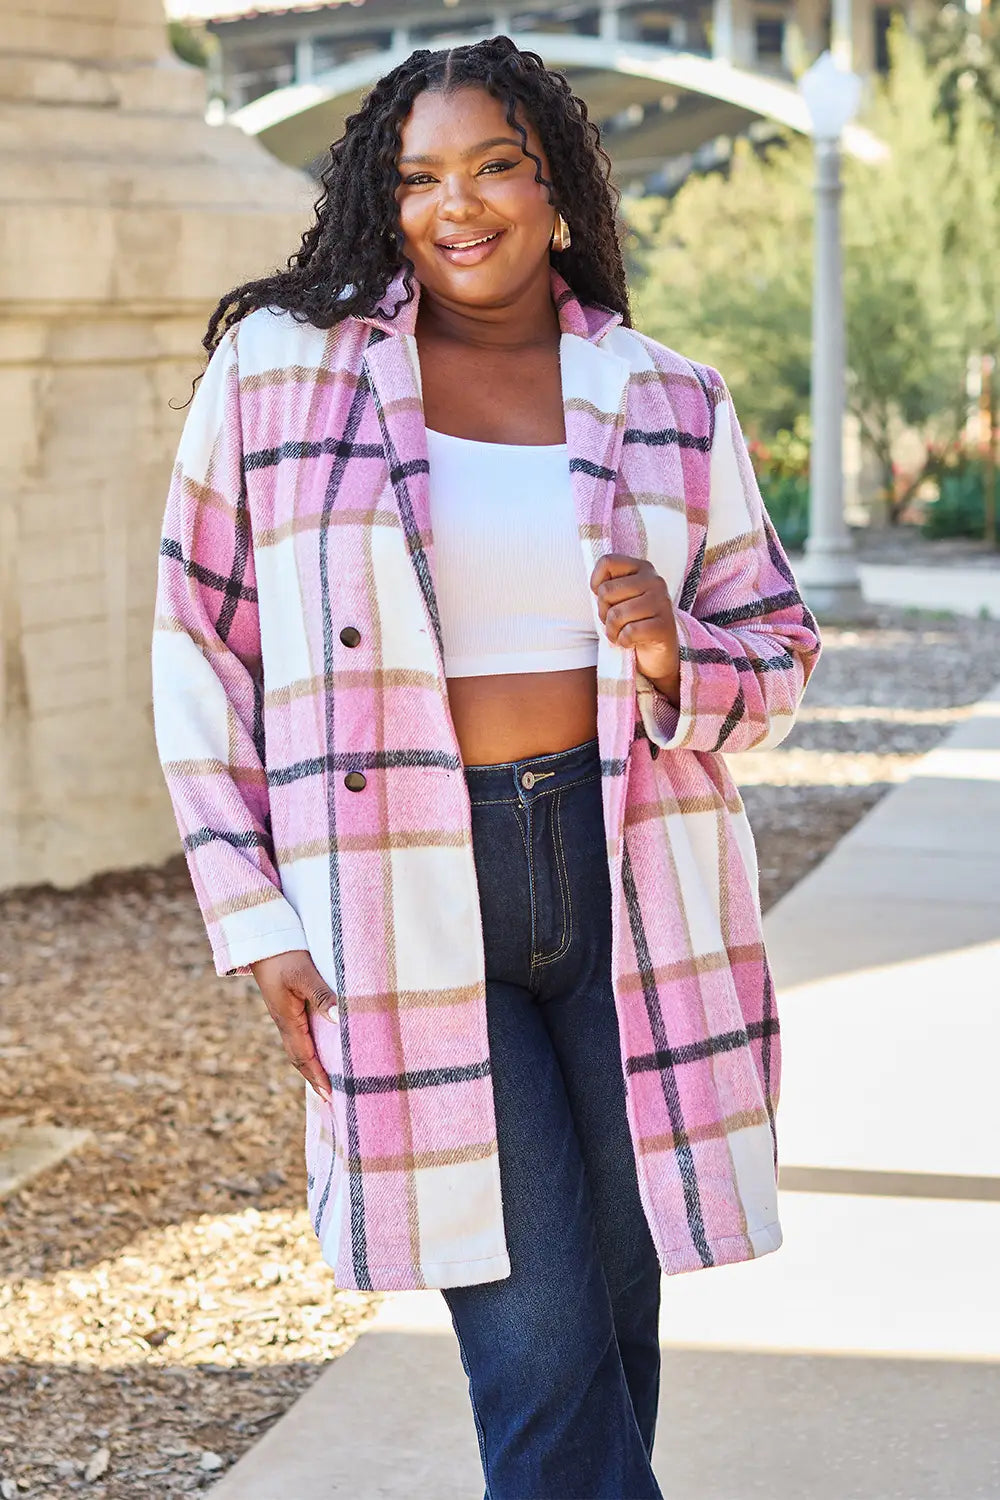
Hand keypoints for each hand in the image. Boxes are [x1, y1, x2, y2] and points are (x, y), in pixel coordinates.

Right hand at [250, 950, 335, 1103]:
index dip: (318, 1077)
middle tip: (332, 1099)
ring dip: (314, 1064)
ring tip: (330, 1080)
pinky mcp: (288, 1003)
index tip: (331, 1097)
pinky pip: (302, 1032)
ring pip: (301, 1045)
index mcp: (286, 1019)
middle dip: (316, 1078)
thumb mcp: (303, 973)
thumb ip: (321, 995)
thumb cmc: (282, 954)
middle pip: (301, 1057)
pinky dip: (313, 1046)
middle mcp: (285, 1020)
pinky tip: (323, 1045)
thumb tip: (340, 1020)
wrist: (260, 937)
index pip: (304, 1057)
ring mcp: (285, 1012)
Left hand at [590, 553, 680, 703]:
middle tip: (615, 622)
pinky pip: (629, 632)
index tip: (604, 598)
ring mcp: (662, 603)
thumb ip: (608, 586)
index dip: (596, 582)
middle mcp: (655, 581)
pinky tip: (632, 642)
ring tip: (621, 633)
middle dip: (603, 612)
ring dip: (613, 631)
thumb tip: (596, 587)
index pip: (607, 562)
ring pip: (616, 614)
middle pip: (606, 591)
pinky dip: (624, 641)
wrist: (657, 653)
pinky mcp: (665, 626)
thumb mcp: (619, 599)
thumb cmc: (633, 622)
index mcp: (643, 568)